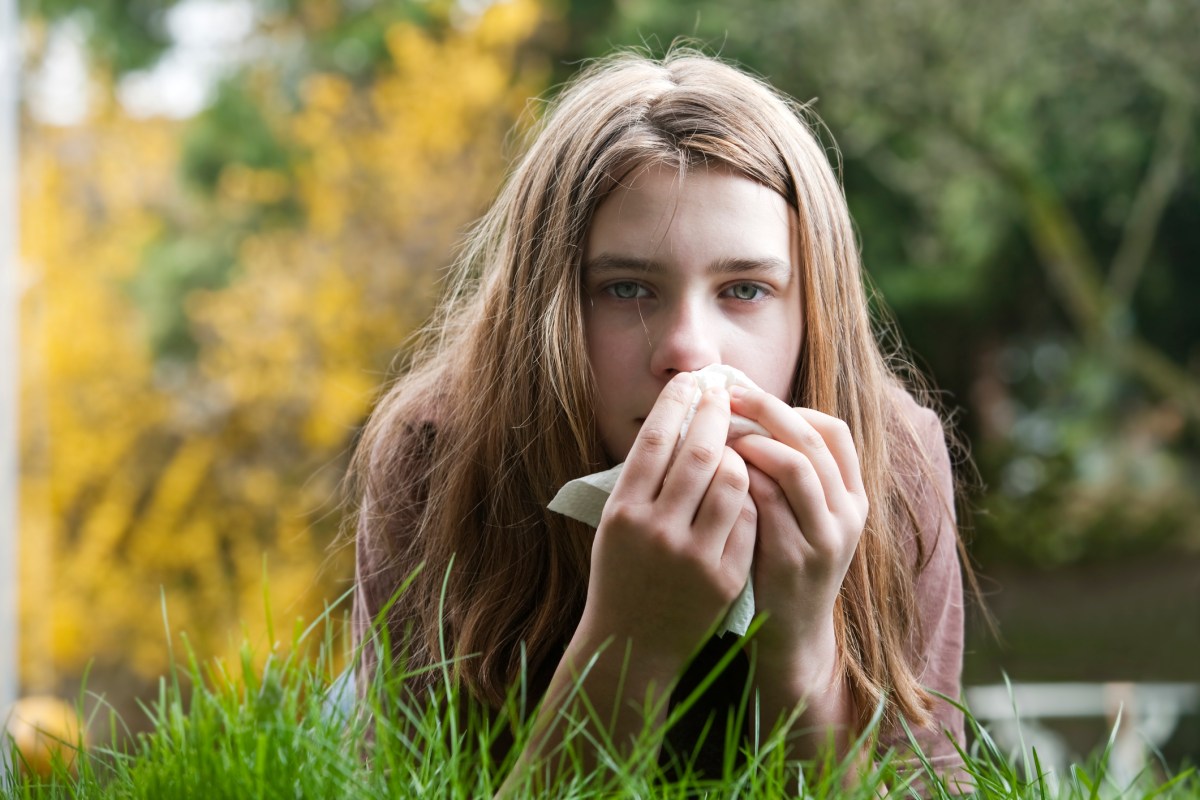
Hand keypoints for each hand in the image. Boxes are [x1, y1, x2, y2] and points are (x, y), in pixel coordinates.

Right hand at [577, 373, 757, 670]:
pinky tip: (746, 484)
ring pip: (731, 480)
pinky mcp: (724, 578)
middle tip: (725, 393)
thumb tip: (677, 415)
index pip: (654, 441)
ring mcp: (693, 557)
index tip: (692, 382)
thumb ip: (643, 477)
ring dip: (737, 453)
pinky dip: (749, 495)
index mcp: (622, 513)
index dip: (677, 404)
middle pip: (697, 453)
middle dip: (716, 414)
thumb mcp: (617, 523)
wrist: (633, 645)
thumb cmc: (623, 573)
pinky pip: (748, 518)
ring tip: (734, 442)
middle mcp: (656, 531)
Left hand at [727, 387, 868, 688]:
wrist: (789, 638)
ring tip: (719, 434)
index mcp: (853, 497)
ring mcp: (825, 537)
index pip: (834, 429)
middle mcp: (847, 513)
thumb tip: (749, 414)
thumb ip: (789, 474)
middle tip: (726, 396)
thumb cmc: (783, 565)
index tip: (749, 396)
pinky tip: (714, 473)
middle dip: (765, 410)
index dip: (791, 407)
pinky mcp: (795, 558)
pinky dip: (740, 479)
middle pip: (811, 439)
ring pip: (795, 466)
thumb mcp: (801, 518)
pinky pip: (768, 502)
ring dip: (752, 442)